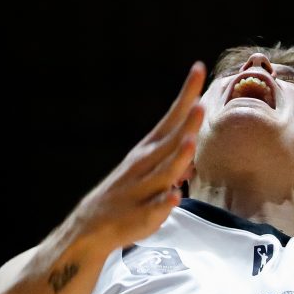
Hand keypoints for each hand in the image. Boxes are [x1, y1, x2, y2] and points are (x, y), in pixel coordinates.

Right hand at [70, 62, 204, 251]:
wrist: (92, 226)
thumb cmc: (129, 193)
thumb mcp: (150, 167)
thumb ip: (175, 154)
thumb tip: (193, 138)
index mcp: (149, 149)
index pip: (171, 117)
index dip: (186, 95)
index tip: (199, 67)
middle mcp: (144, 164)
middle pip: (169, 141)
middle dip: (185, 124)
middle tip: (201, 104)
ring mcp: (141, 189)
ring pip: (162, 172)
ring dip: (177, 157)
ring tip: (189, 141)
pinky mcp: (140, 216)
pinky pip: (153, 208)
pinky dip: (163, 202)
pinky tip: (174, 196)